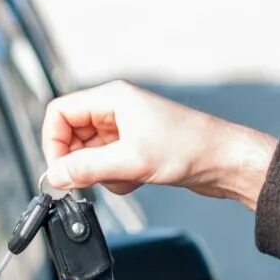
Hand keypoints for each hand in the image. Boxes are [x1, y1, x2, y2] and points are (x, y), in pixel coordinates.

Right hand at [42, 80, 279, 209]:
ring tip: (126, 177)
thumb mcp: (130, 161)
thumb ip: (86, 169)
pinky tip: (138, 180)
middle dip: (80, 162)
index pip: (60, 113)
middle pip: (72, 135)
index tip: (59, 170)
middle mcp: (116, 110)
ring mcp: (127, 130)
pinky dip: (117, 178)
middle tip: (91, 181)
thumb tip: (54, 175)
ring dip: (101, 173)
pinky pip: (109, 165)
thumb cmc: (190, 149)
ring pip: (90, 154)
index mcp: (112, 98)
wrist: (226, 162)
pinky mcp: (137, 149)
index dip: (53, 142)